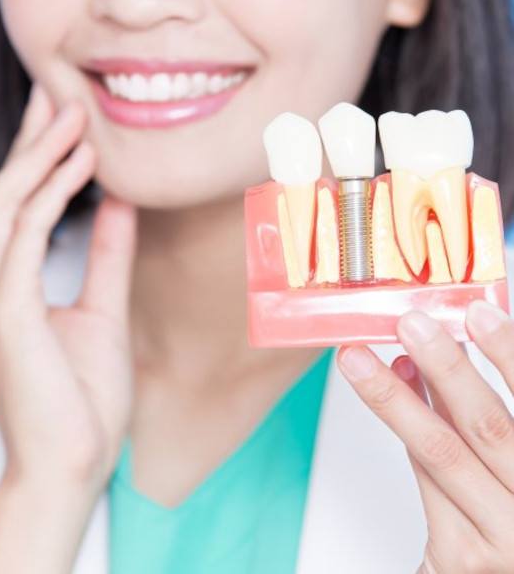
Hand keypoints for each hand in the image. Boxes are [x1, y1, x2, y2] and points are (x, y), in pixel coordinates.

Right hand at [0, 85, 136, 494]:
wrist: (73, 463)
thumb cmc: (83, 398)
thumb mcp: (102, 310)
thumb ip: (105, 256)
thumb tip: (117, 205)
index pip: (13, 212)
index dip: (36, 163)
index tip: (66, 127)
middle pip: (1, 196)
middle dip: (31, 144)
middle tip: (61, 99)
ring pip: (6, 205)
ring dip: (42, 156)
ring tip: (76, 117)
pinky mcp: (3, 311)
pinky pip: (23, 234)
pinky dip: (51, 194)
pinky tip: (84, 165)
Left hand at [337, 302, 513, 572]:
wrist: (499, 572)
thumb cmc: (508, 514)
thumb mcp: (509, 461)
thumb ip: (481, 414)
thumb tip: (438, 357)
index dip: (508, 353)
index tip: (478, 311)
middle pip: (487, 425)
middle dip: (445, 368)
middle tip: (410, 324)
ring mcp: (502, 539)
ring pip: (440, 451)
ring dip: (395, 397)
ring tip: (361, 359)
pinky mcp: (461, 558)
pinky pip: (424, 478)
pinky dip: (404, 430)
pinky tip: (387, 394)